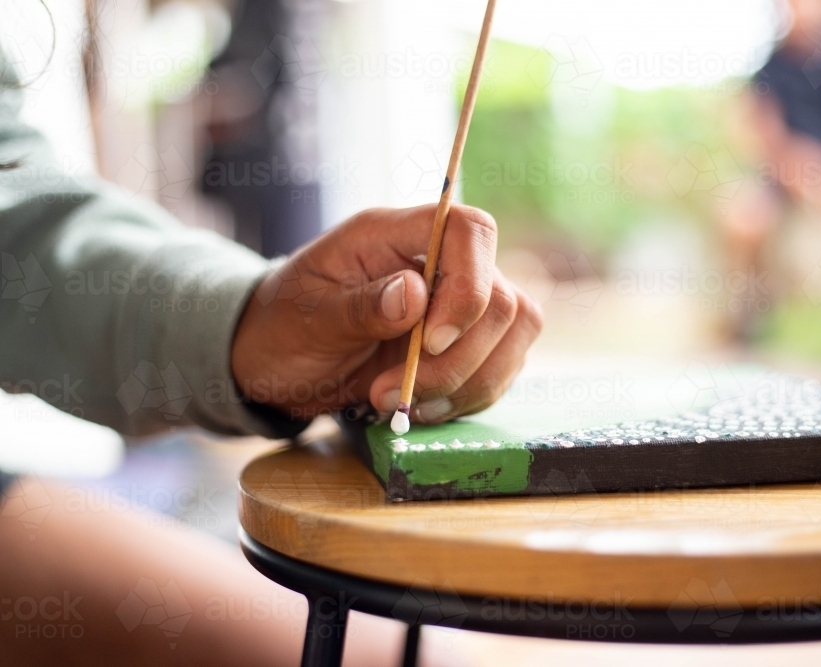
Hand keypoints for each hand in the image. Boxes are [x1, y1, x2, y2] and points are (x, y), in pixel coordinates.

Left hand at [231, 204, 542, 423]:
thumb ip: (360, 306)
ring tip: (406, 405)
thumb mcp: (307, 317)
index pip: (469, 230)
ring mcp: (459, 303)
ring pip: (514, 333)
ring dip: (469, 383)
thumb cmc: (283, 326)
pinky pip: (501, 367)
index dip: (468, 287)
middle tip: (396, 393)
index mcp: (395, 234)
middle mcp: (438, 262)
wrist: (278, 361)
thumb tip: (415, 294)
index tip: (431, 342)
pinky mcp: (468, 343)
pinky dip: (469, 397)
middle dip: (458, 360)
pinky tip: (422, 409)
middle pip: (500, 297)